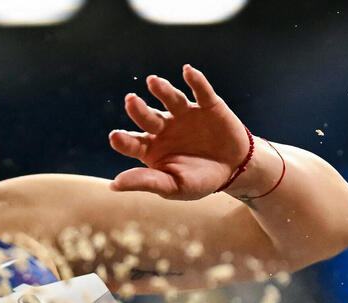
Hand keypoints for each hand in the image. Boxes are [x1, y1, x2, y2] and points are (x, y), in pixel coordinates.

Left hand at [109, 64, 249, 200]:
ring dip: (163, 90)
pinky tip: (188, 71)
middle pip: (148, 118)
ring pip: (171, 100)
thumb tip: (113, 185)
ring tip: (153, 82)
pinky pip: (201, 91)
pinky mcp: (208, 106)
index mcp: (151, 148)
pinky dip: (196, 81)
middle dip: (139, 109)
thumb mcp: (173, 186)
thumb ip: (147, 182)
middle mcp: (163, 128)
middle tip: (131, 100)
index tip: (114, 136)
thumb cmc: (199, 181)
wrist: (234, 169)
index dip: (123, 140)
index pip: (132, 143)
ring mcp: (184, 115)